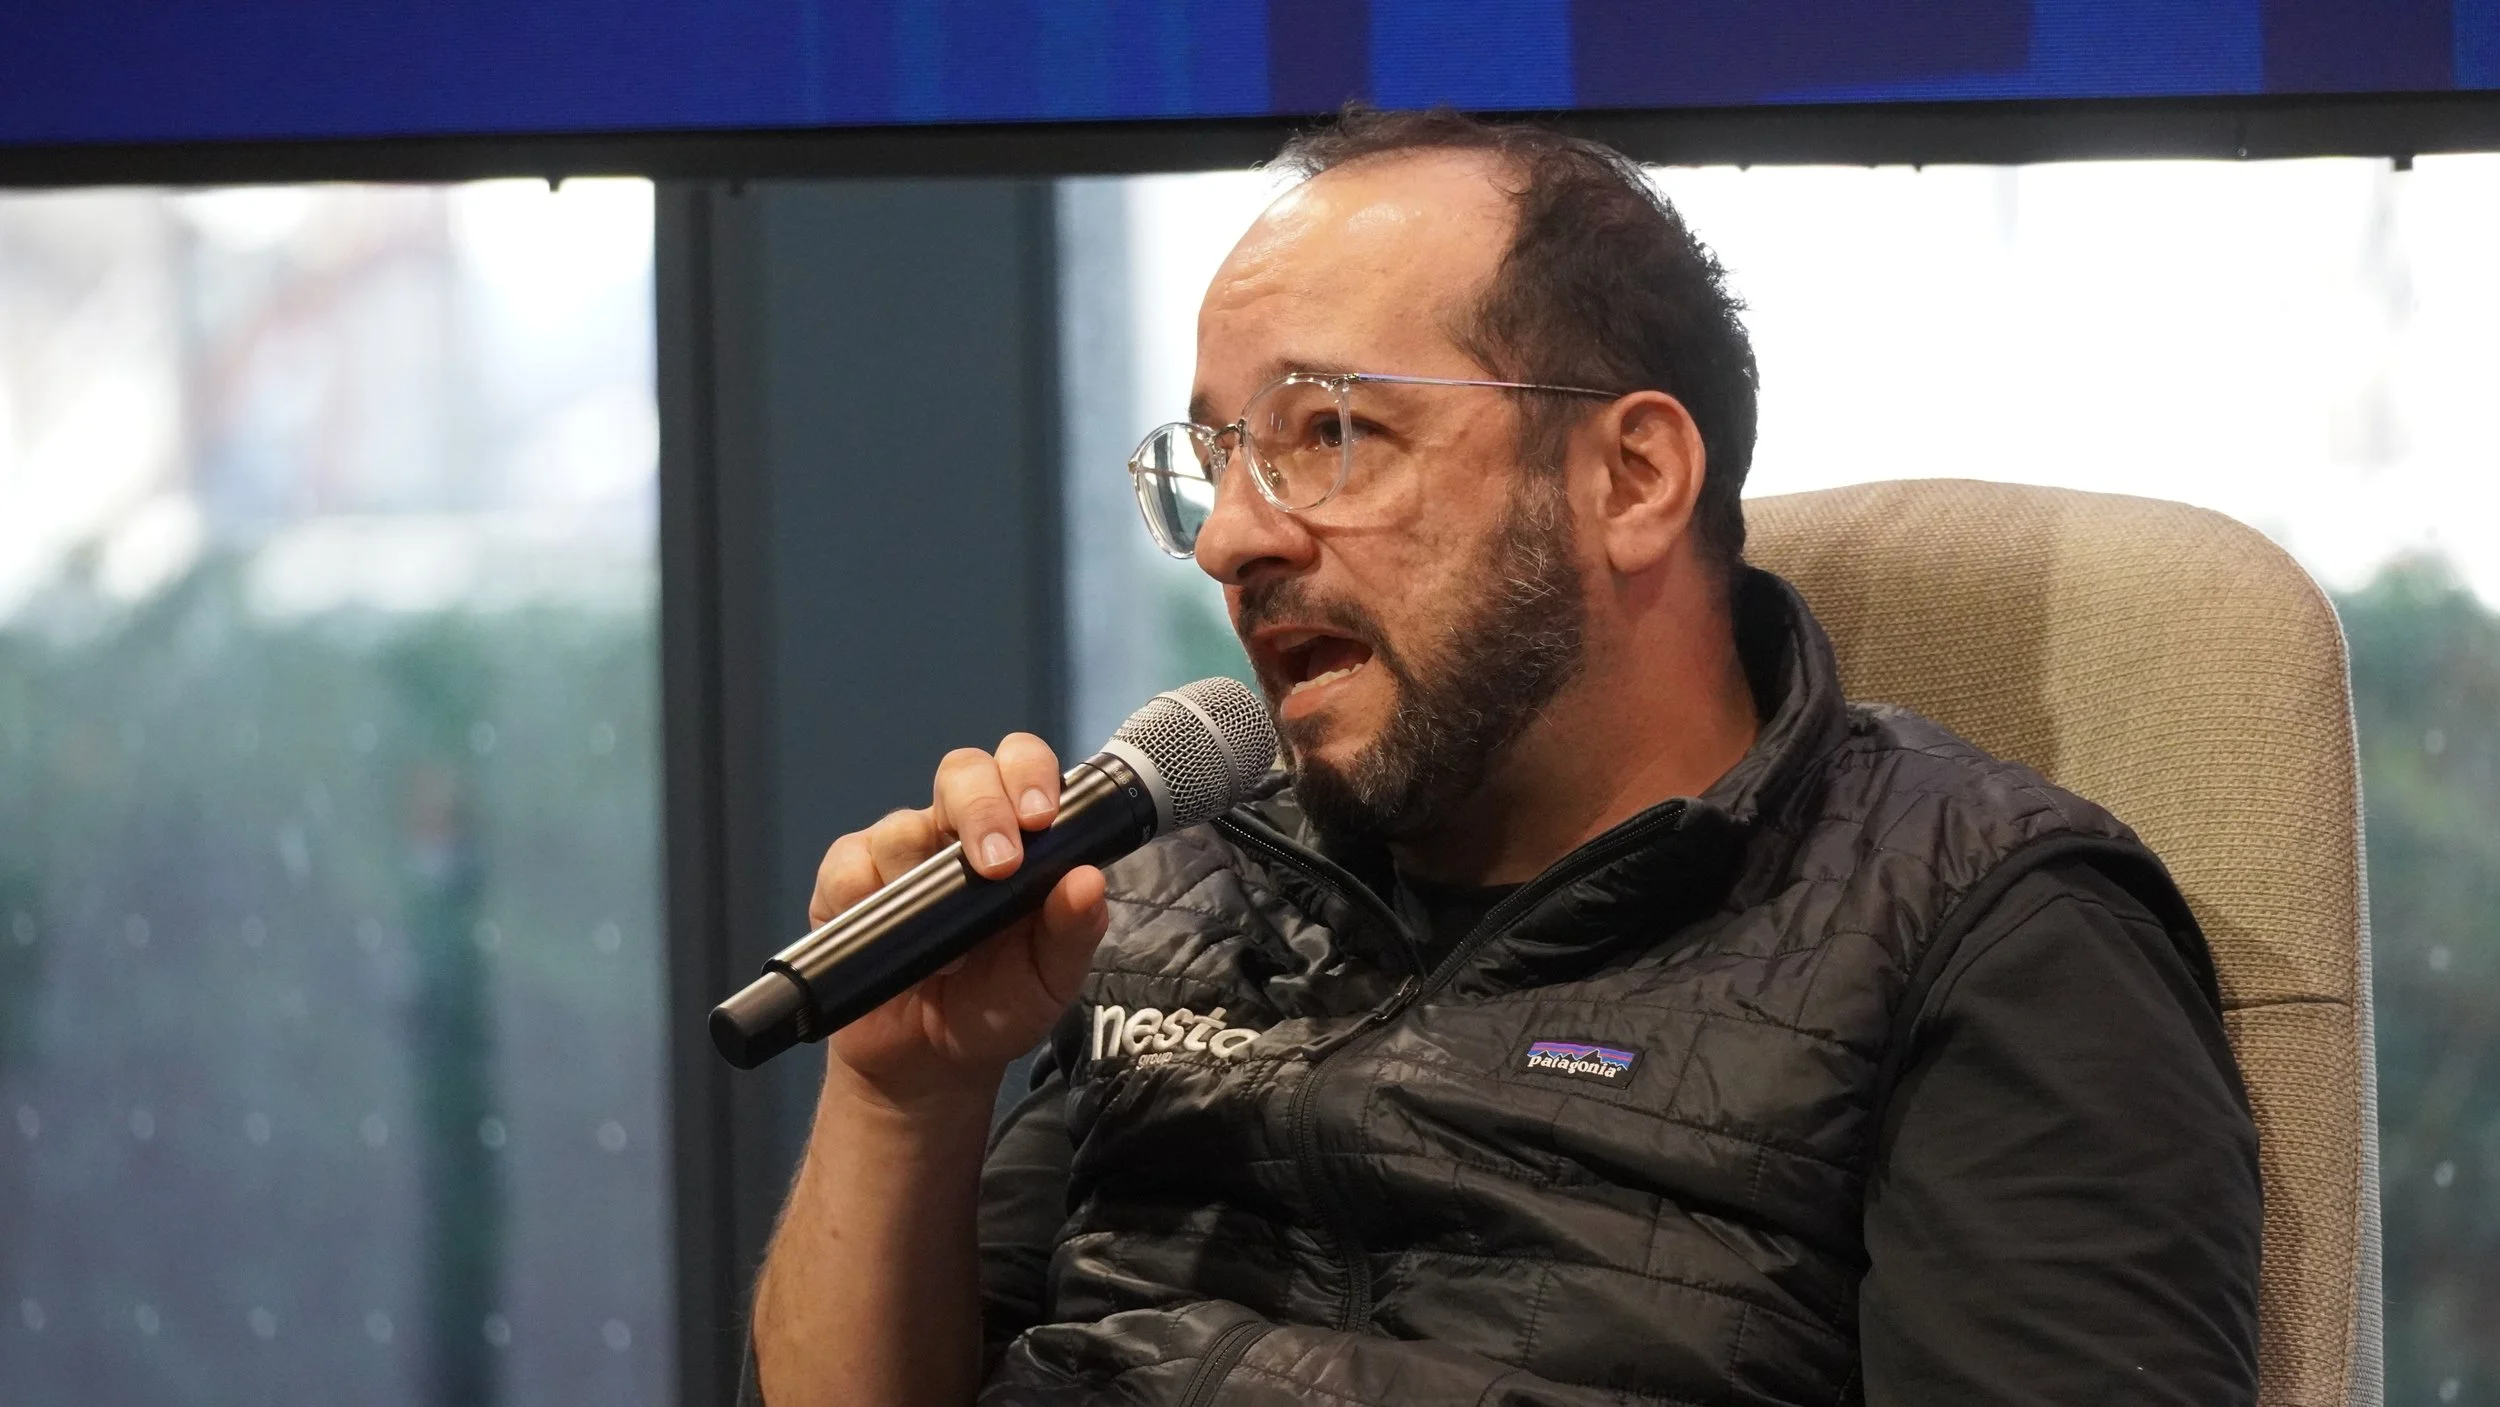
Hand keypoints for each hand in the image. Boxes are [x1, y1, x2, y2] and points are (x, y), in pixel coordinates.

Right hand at [809, 732, 1109, 1111]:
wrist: (928, 1064)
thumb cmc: (996, 1007)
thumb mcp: (1048, 980)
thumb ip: (1073, 932)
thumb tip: (1089, 881)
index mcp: (1017, 836)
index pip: (1022, 768)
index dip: (1029, 775)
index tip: (1042, 817)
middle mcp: (956, 832)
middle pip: (962, 772)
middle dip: (982, 808)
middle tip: (999, 864)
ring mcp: (899, 854)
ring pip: (903, 825)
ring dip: (924, 875)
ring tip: (949, 947)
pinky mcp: (847, 885)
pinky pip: (848, 866)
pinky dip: (865, 895)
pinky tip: (887, 933)